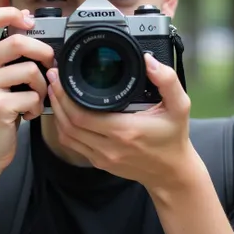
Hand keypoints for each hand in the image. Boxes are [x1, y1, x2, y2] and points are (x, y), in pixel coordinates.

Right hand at [0, 7, 54, 180]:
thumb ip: (4, 54)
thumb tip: (30, 24)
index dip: (10, 13)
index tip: (29, 20)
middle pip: (19, 41)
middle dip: (44, 52)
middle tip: (50, 64)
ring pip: (31, 70)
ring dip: (43, 85)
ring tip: (37, 96)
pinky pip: (33, 95)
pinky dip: (38, 105)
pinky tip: (30, 112)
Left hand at [46, 53, 196, 190]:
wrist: (171, 172)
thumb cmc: (173, 137)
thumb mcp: (179, 106)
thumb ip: (167, 81)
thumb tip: (148, 61)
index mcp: (125, 130)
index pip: (81, 114)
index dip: (65, 95)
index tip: (61, 75)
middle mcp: (110, 146)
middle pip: (68, 123)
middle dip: (57, 98)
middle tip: (53, 77)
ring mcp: (102, 157)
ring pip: (66, 135)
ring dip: (57, 112)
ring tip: (54, 91)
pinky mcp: (99, 162)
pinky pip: (73, 144)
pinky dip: (63, 127)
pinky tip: (62, 112)